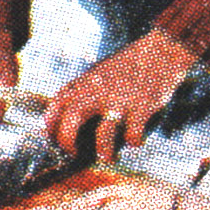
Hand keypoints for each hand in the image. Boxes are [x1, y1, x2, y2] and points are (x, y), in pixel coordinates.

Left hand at [43, 28, 199, 163]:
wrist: (159, 52)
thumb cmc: (125, 67)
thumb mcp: (97, 73)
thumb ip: (84, 92)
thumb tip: (71, 122)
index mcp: (85, 82)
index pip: (56, 104)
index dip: (50, 125)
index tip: (53, 139)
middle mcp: (98, 91)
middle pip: (72, 119)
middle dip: (67, 141)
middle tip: (73, 153)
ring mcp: (120, 100)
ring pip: (103, 134)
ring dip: (104, 151)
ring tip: (108, 157)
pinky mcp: (141, 108)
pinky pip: (133, 134)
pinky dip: (134, 142)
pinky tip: (136, 140)